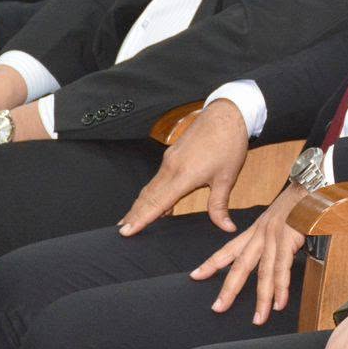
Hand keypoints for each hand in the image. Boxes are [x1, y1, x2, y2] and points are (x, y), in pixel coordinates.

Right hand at [117, 99, 250, 234]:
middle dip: (132, 216)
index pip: (157, 203)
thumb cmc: (228, 144)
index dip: (141, 219)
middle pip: (147, 197)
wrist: (226, 114)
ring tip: (128, 223)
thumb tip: (227, 229)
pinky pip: (157, 180)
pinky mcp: (172, 156)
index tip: (125, 232)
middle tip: (118, 234)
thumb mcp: (227, 178)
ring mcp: (169, 160)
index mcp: (183, 175)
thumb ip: (220, 206)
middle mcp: (170, 167)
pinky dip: (150, 195)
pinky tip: (151, 206)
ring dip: (139, 206)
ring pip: (150, 188)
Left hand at [189, 182, 307, 323]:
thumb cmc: (299, 202)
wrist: (313, 184)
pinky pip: (284, 267)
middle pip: (241, 265)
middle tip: (218, 307)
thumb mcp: (279, 219)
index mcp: (256, 230)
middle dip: (229, 288)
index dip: (212, 263)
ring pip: (264, 272)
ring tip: (258, 318)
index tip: (195, 276)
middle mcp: (261, 234)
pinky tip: (279, 303)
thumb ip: (273, 240)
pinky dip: (281, 287)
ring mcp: (275, 236)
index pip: (229, 249)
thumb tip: (273, 262)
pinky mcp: (290, 238)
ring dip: (261, 298)